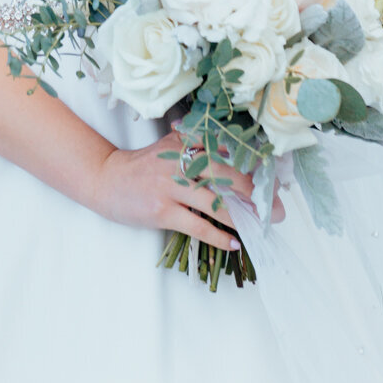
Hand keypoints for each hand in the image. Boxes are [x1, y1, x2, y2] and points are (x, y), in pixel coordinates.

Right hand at [90, 129, 264, 246]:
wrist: (107, 179)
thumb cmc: (143, 166)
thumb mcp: (169, 146)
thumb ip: (196, 145)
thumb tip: (235, 157)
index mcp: (182, 140)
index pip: (223, 146)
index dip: (251, 161)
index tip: (272, 176)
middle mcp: (178, 159)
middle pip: (224, 173)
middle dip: (254, 192)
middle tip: (276, 208)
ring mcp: (169, 185)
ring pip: (214, 201)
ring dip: (241, 216)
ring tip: (259, 226)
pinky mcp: (162, 210)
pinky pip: (197, 225)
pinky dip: (218, 235)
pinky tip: (233, 242)